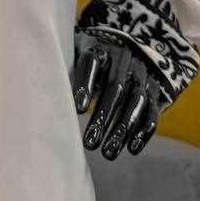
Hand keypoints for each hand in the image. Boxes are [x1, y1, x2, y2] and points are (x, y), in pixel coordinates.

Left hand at [71, 30, 169, 159]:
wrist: (126, 47)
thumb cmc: (88, 58)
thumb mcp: (75, 54)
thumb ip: (64, 70)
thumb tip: (44, 97)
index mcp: (100, 47)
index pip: (92, 62)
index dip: (86, 84)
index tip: (78, 110)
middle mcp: (124, 58)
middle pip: (116, 87)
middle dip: (103, 116)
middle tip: (89, 143)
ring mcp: (142, 74)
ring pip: (136, 101)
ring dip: (122, 129)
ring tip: (108, 153)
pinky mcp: (155, 90)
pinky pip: (153, 111)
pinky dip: (144, 130)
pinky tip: (132, 149)